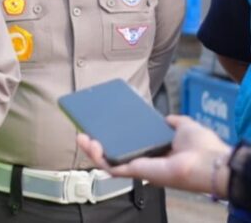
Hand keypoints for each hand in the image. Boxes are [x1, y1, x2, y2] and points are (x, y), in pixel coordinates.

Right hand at [76, 114, 231, 194]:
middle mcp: (145, 161)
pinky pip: (110, 167)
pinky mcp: (136, 172)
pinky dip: (97, 157)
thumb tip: (167, 118)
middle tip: (85, 131)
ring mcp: (139, 168)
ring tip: (80, 136)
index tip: (103, 125)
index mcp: (156, 152)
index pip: (128, 146)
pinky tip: (89, 142)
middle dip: (96, 144)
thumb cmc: (202, 147)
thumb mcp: (185, 126)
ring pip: (107, 162)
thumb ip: (174, 122)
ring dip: (91, 151)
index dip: (114, 137)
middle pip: (114, 154)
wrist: (209, 162)